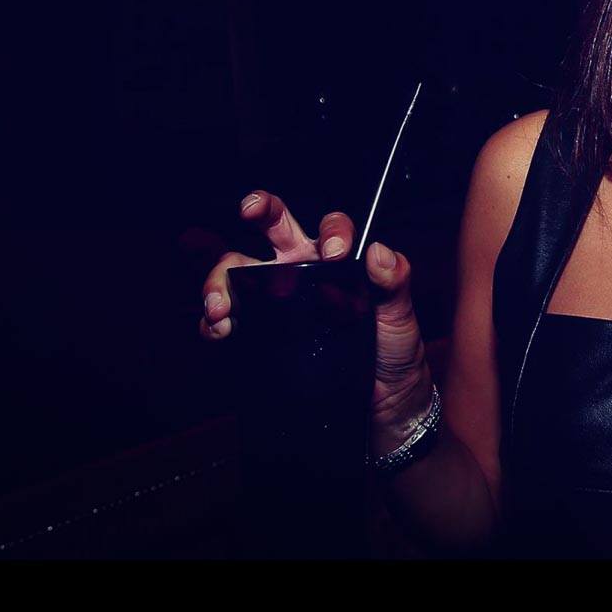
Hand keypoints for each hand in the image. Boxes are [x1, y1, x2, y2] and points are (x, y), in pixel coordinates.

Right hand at [198, 191, 430, 418]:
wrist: (380, 403)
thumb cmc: (393, 351)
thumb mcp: (399, 316)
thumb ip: (394, 282)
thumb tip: (379, 253)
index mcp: (338, 261)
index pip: (330, 227)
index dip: (332, 231)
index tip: (336, 252)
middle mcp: (302, 271)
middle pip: (273, 227)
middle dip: (259, 208)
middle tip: (249, 209)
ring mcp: (275, 300)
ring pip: (237, 268)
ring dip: (221, 277)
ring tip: (221, 304)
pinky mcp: (257, 332)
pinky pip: (225, 317)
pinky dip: (213, 320)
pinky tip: (218, 328)